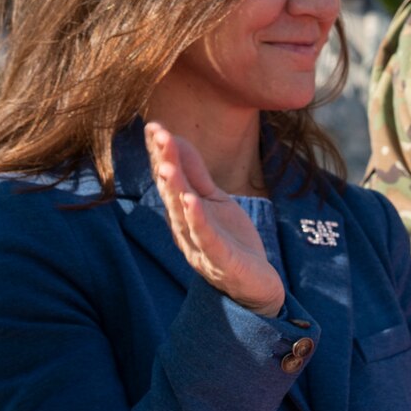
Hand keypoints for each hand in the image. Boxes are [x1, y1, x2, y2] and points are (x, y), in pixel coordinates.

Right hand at [145, 122, 284, 317]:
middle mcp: (184, 229)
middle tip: (158, 135)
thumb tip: (175, 138)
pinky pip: (205, 239)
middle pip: (171, 193)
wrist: (257, 284)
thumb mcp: (215, 200)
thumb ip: (196, 173)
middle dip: (165, 163)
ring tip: (167, 164)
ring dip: (174, 189)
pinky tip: (192, 201)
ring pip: (182, 216)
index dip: (160, 153)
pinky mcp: (219, 261)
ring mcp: (199, 246)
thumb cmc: (231, 241)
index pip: (168, 179)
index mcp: (182, 212)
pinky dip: (197, 219)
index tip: (153, 126)